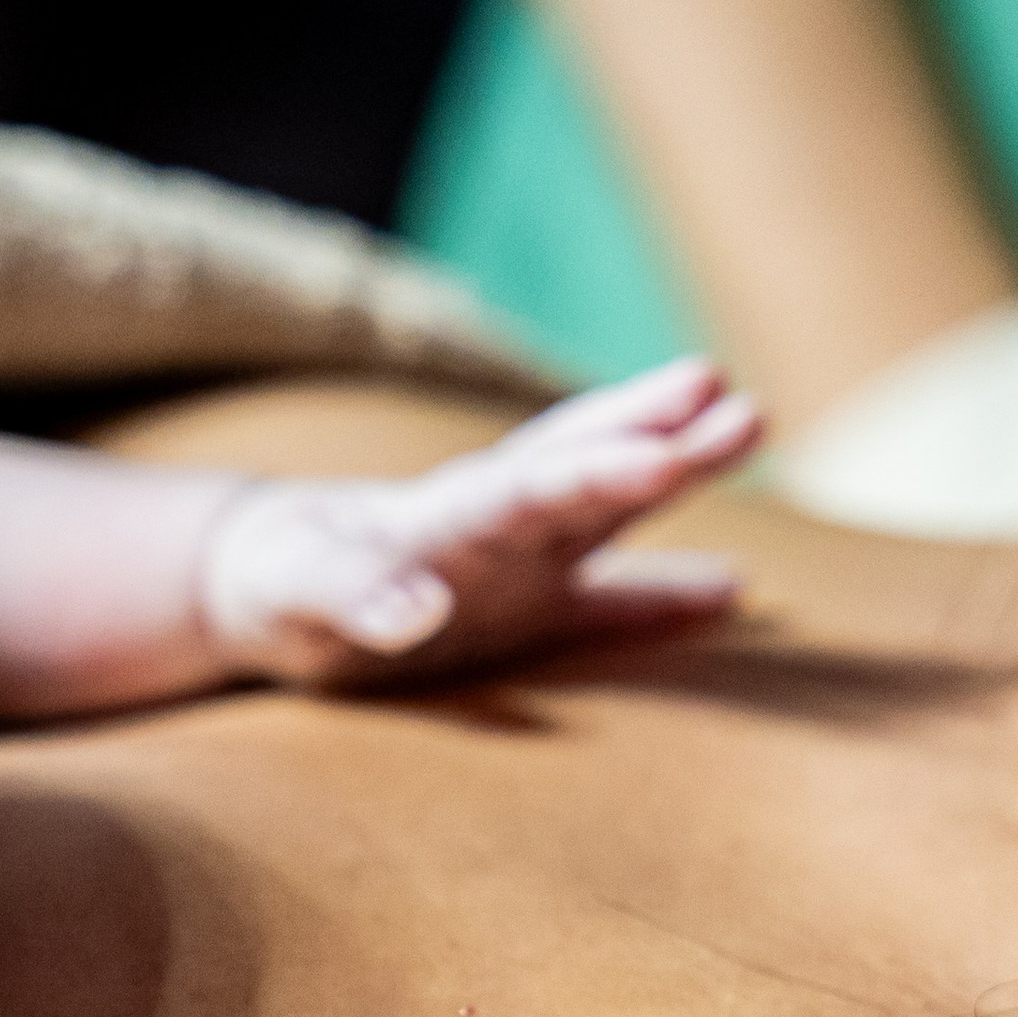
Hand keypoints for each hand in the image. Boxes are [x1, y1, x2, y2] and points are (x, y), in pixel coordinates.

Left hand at [198, 360, 760, 685]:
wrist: (267, 580)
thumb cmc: (278, 578)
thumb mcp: (296, 590)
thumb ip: (354, 596)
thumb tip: (420, 614)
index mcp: (444, 515)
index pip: (529, 486)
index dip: (595, 471)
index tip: (656, 458)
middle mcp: (497, 523)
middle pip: (584, 467)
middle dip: (653, 436)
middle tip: (734, 402)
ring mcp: (518, 559)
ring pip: (608, 503)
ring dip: (674, 468)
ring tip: (750, 422)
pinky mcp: (525, 607)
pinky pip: (607, 600)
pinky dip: (667, 596)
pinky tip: (735, 591)